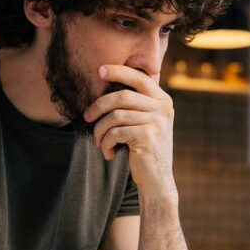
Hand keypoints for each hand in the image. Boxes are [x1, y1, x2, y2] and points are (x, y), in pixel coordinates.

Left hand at [83, 64, 174, 193]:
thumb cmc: (145, 149)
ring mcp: (157, 121)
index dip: (118, 71)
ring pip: (115, 116)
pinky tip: (108, 153)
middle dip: (98, 106)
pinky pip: (115, 132)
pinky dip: (106, 143)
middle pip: (121, 96)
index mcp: (162, 100)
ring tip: (99, 142)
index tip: (100, 70)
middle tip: (87, 117)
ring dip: (100, 130)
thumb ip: (136, 104)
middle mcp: (163, 108)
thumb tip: (107, 84)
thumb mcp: (146, 122)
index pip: (139, 77)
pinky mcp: (147, 136)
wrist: (157, 180)